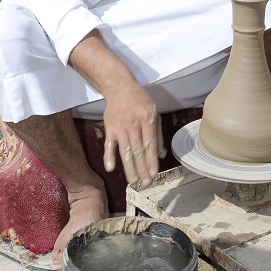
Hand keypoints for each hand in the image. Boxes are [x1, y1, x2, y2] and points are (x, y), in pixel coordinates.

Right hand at [68, 29, 160, 187]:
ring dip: (129, 168)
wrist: (119, 87)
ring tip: (134, 182)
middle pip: (138, 151)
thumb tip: (161, 154)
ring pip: (125, 151)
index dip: (152, 161)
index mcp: (147, 119)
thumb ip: (157, 133)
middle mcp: (133, 123)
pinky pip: (109, 144)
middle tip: (146, 184)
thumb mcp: (154, 111)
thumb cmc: (139, 100)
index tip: (154, 175)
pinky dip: (109, 156)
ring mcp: (120, 126)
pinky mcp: (109, 128)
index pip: (150, 144)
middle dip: (142, 169)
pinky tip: (111, 168)